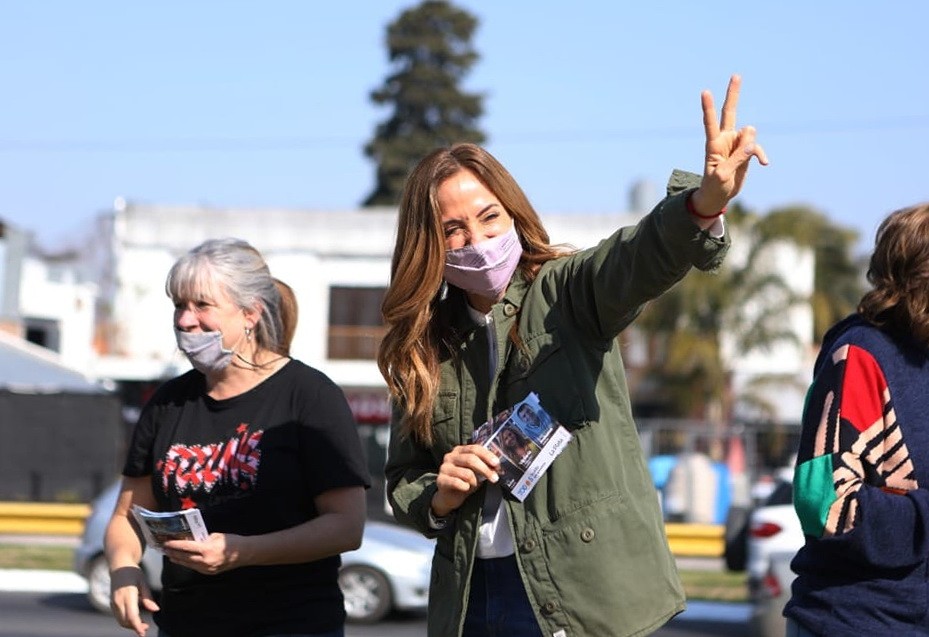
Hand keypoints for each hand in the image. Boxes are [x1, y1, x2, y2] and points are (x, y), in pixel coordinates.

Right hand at [110, 566, 158, 636]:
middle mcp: (118, 601)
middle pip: (125, 621)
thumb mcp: (143, 582)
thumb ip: (148, 597)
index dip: (137, 626)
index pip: (132, 615)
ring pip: (121, 620)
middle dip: (135, 627)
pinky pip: (119, 616)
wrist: (118, 566)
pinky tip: (136, 619)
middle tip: (147, 628)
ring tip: (143, 625)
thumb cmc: (133, 572)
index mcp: (127, 595)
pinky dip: (126, 621)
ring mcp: (113, 603)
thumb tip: (156, 610)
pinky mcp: (112, 603)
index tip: (143, 632)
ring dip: (130, 625)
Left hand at [162, 533, 240, 574]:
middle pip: (184, 558)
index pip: (186, 547)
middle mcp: (205, 561)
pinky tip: (183, 560)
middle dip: (173, 553)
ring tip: (170, 554)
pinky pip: (195, 567)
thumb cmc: (231, 541)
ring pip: (188, 564)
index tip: (166, 542)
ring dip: (178, 559)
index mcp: (207, 550)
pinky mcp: (209, 572)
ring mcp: (207, 569)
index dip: (175, 545)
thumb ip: (202, 538)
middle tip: (164, 548)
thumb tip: (191, 539)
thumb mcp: (216, 536)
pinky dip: (187, 563)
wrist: (245, 553)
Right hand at [432, 444, 500, 515]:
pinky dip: (465, 487)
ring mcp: (444, 467)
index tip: (496, 464)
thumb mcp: (476, 472)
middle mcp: (450, 456)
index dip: (487, 455)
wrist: (449, 496)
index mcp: (459, 450)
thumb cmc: (465, 481)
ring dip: (475, 481)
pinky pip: (457, 483)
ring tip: (474, 485)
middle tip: (494, 478)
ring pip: (466, 473)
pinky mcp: (440, 480)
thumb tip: (497, 466)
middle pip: (471, 459)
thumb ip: (484, 466)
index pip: (474, 448)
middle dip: (485, 469)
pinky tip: (465, 488)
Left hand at [692, 74, 768, 215]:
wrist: (718, 196)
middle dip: (733, 94)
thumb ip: (738, 156)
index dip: (708, 108)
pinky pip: (756, 148)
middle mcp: (725, 140)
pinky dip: (760, 154)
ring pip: (750, 136)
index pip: (710, 123)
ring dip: (752, 148)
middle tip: (736, 75)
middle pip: (730, 112)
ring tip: (746, 163)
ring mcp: (736, 144)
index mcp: (714, 145)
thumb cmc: (714, 187)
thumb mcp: (724, 175)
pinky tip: (764, 164)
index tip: (705, 92)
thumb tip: (752, 137)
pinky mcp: (745, 151)